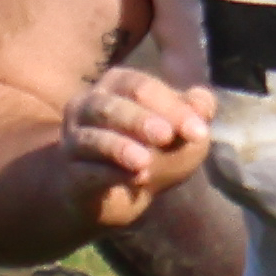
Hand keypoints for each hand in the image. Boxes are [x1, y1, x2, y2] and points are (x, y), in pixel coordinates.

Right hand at [57, 62, 210, 233]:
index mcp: (118, 84)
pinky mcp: (72, 174)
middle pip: (109, 107)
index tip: (198, 132)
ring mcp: (75, 140)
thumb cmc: (157, 149)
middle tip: (165, 136)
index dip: (170, 107)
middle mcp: (89, 106)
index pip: (140, 86)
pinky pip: (86, 172)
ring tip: (145, 162)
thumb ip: (196, 112)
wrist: (124, 191)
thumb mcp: (183, 129)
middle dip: (138, 120)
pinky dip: (110, 175)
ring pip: (91, 139)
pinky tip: (134, 180)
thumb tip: (202, 101)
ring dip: (119, 148)